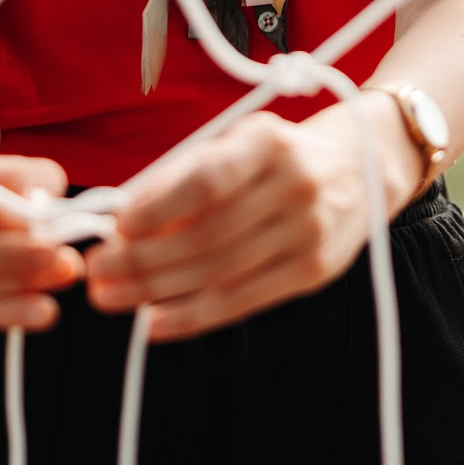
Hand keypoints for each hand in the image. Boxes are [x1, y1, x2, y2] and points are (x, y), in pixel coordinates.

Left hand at [85, 102, 397, 341]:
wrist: (366, 165)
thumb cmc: (283, 154)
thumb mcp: (239, 142)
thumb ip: (185, 175)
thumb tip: (122, 219)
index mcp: (270, 144)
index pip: (208, 181)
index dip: (158, 208)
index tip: (116, 227)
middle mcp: (296, 186)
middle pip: (207, 234)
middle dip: (142, 259)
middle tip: (97, 273)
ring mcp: (309, 231)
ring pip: (220, 272)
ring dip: (157, 290)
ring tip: (113, 297)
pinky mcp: (314, 270)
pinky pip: (245, 301)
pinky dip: (194, 315)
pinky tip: (156, 322)